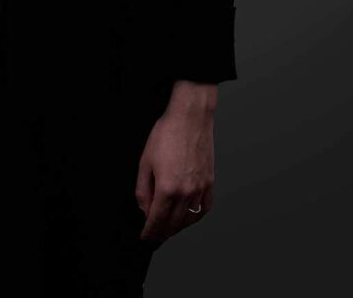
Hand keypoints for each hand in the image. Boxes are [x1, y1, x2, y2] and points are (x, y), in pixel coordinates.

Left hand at [135, 105, 214, 242]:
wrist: (190, 117)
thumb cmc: (167, 133)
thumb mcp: (145, 160)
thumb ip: (142, 189)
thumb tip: (145, 208)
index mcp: (167, 188)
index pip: (157, 220)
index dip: (150, 232)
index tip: (145, 236)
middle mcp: (186, 193)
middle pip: (173, 224)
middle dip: (162, 233)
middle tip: (155, 235)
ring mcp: (200, 188)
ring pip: (189, 219)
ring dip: (178, 227)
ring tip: (169, 227)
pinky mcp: (210, 182)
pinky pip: (205, 208)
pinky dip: (195, 216)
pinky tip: (189, 216)